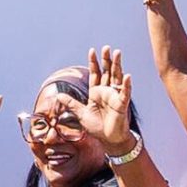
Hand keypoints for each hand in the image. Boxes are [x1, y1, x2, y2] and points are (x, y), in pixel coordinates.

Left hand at [81, 45, 136, 160]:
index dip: (94, 63)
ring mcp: (115, 96)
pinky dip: (126, 84)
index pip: (95, 74)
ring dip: (117, 65)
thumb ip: (71, 103)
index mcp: (96, 92)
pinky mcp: (122, 104)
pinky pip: (125, 92)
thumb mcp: (81, 114)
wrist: (109, 139)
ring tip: (117, 53)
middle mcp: (106, 92)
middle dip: (106, 60)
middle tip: (106, 47)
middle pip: (107, 72)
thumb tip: (59, 95)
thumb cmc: (97, 127)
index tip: (92, 51)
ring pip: (116, 77)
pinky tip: (127, 76)